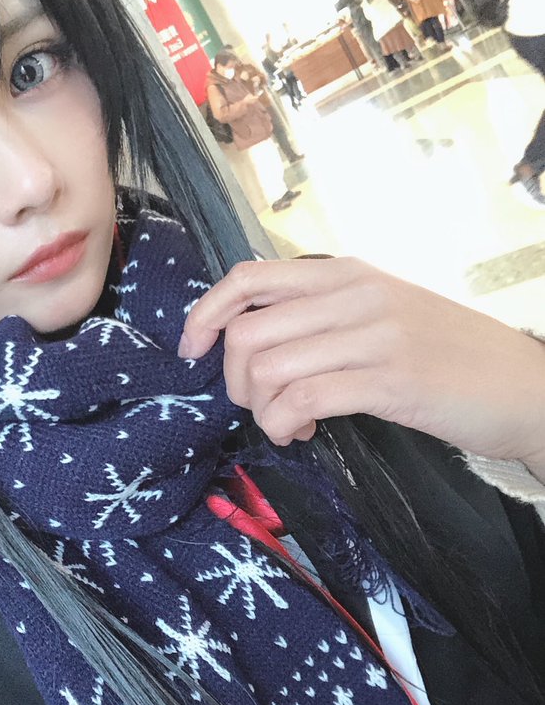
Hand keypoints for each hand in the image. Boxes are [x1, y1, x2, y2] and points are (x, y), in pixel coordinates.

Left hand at [177, 257, 544, 477]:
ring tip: (290, 421)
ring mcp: (374, 335)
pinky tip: (304, 432)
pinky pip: (302, 400)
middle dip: (235, 381)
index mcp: (345, 271)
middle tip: (262, 404)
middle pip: (247, 331)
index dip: (204, 315)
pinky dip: (284, 424)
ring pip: (268, 368)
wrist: (524, 385)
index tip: (193, 351)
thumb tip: (249, 324)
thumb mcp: (379, 311)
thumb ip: (320, 310)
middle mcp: (354, 294)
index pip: (247, 277)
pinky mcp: (390, 380)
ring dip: (261, 409)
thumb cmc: (445, 354)